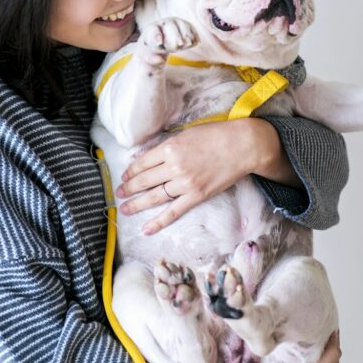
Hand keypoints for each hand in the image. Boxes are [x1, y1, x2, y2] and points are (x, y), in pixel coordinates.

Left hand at [115, 119, 282, 234]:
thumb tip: (147, 158)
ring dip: (136, 204)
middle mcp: (174, 166)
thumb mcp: (186, 133)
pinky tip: (145, 229)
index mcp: (170, 148)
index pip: (142, 162)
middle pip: (144, 180)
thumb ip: (167, 147)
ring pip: (154, 197)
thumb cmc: (216, 135)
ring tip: (125, 208)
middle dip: (129, 188)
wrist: (243, 146)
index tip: (125, 175)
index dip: (131, 171)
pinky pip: (173, 212)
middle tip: (119, 193)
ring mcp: (185, 183)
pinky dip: (158, 222)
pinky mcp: (196, 196)